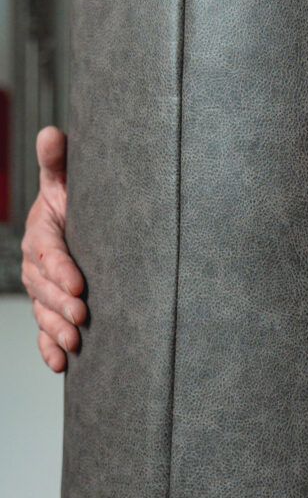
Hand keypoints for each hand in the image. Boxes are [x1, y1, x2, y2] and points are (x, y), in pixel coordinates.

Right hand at [21, 127, 85, 371]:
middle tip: (82, 318)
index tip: (78, 284)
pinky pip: (43, 333)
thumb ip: (58, 161)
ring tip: (75, 344)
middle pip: (45, 290)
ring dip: (57, 331)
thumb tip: (51, 132)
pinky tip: (61, 364)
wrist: (74, 221)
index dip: (61, 270)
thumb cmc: (73, 198)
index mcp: (41, 235)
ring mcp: (41, 291)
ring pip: (44, 314)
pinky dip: (49, 349)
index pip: (49, 254)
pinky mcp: (49, 309)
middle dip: (61, 305)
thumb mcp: (65, 180)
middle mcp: (36, 266)